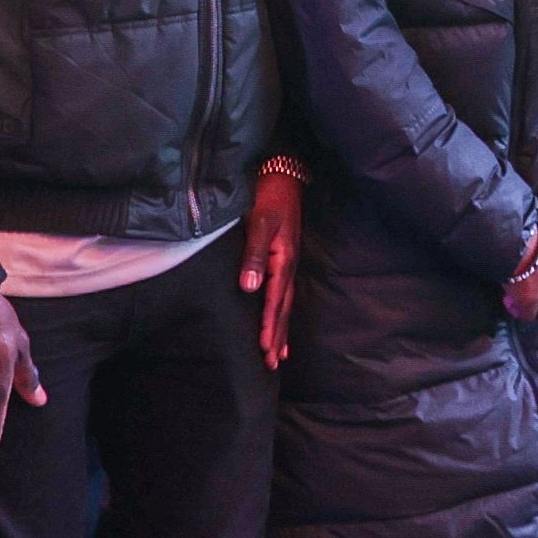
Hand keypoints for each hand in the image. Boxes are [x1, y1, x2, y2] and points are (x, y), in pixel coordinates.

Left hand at [240, 164, 302, 368]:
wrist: (284, 174)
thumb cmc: (269, 196)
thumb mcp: (260, 223)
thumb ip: (254, 255)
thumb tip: (250, 288)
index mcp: (282, 261)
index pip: (274, 301)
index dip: (268, 326)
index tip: (264, 350)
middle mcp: (288, 266)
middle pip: (283, 309)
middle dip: (277, 336)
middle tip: (272, 364)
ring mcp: (288, 263)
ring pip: (285, 304)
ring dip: (281, 329)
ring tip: (279, 354)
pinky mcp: (284, 258)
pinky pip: (284, 293)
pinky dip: (282, 312)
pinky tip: (279, 320)